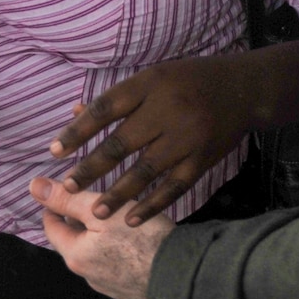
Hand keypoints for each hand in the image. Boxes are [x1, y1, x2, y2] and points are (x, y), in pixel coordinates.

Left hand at [31, 177, 172, 298]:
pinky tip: (136, 241)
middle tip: (101, 199)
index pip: (52, 225)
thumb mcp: (102, 210)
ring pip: (96, 253)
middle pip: (74, 240)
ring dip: (101, 237)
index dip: (56, 204)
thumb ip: (68, 198)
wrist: (180, 275)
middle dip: (82, 220)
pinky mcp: (128, 291)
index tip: (68, 189)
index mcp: (74, 255)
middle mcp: (86, 275)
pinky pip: (115, 265)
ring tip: (121, 218)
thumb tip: (34, 187)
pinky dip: (118, 251)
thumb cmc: (142, 239)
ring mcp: (108, 286)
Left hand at [47, 57, 255, 223]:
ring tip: (94, 210)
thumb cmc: (190, 81)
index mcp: (149, 85)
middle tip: (68, 186)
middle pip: (120, 143)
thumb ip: (118, 99)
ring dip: (117, 193)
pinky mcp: (201, 159)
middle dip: (91, 168)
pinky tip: (131, 219)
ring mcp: (186, 138)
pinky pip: (172, 188)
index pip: (105, 109)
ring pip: (144, 171)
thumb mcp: (153, 78)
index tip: (54, 151)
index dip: (77, 130)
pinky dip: (151, 205)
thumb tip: (75, 114)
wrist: (243, 90)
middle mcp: (167, 110)